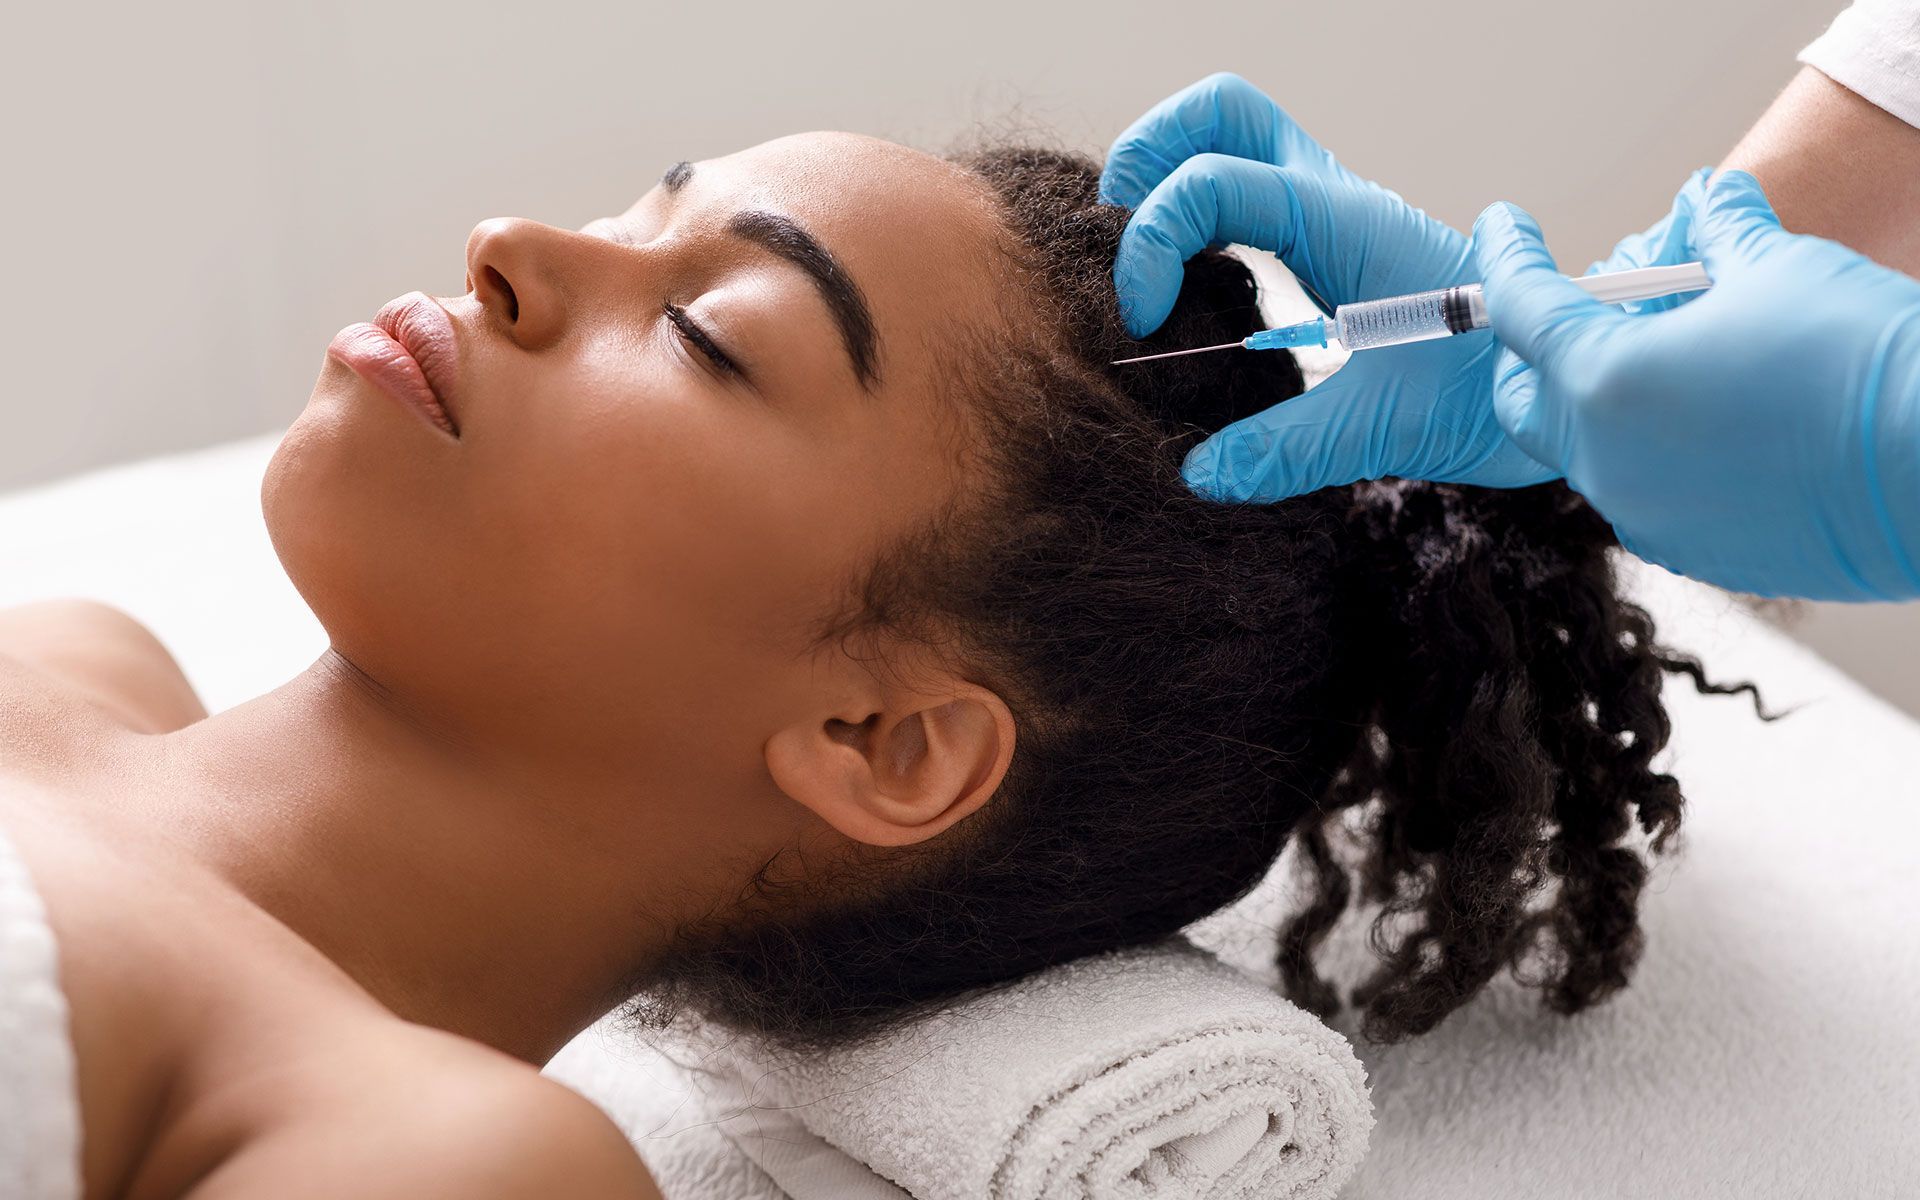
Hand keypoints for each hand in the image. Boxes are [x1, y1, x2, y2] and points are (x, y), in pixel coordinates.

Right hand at [1103, 72, 1553, 498]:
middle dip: (1146, 158)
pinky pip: (1246, 193)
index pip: (1211, 182)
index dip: (1152, 241)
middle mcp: (1330, 199)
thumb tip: (1198, 474)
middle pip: (1215, 112)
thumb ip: (1286, 450)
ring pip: (1229, 138)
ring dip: (1166, 182)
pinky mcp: (1331, 244)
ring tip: (1144, 272)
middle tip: (1120, 246)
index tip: (1147, 323)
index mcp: (1341, 222)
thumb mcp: (1386, 429)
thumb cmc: (1491, 391)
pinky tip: (1190, 296)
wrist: (1567, 381)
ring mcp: (1329, 214)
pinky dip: (1197, 223)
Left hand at [1476, 170, 1919, 600]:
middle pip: (1527, 397)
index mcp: (1602, 382)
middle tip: (1574, 307)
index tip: (1504, 226)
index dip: (1508, 257)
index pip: (1521, 309)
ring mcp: (1643, 515)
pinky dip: (1656, 449)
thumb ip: (1720, 234)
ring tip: (1665, 355)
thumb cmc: (1861, 357)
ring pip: (1588, 449)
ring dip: (1603, 400)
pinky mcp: (1692, 552)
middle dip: (1535, 348)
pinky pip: (1646, 491)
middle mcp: (1604, 461)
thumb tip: (1708, 199)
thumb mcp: (1780, 267)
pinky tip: (1710, 418)